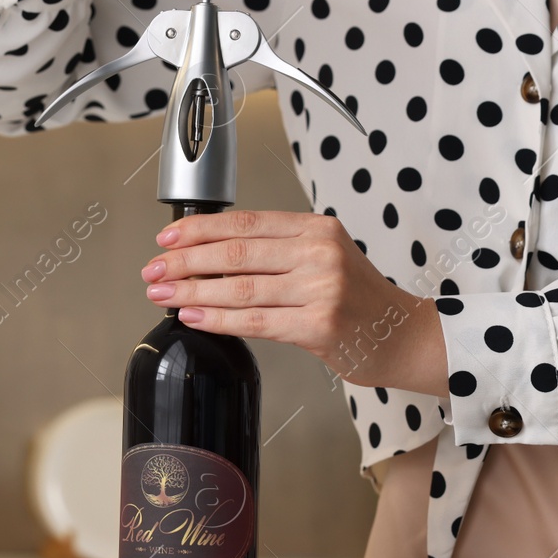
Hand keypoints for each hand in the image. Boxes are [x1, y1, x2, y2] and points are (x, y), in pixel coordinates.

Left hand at [140, 210, 449, 397]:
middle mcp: (319, 253)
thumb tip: (210, 257)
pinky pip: (254, 321)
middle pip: (236, 251)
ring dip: (192, 291)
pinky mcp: (318, 325)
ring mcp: (320, 289)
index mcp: (316, 228)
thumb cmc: (359, 299)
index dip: (200, 229)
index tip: (168, 238)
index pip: (245, 222)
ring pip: (239, 287)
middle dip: (185, 261)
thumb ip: (277, 251)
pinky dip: (218, 318)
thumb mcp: (324, 257)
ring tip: (163, 294)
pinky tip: (194, 316)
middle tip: (154, 269)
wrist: (403, 336)